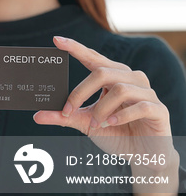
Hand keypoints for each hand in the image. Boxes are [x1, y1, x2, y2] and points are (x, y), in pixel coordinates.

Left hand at [34, 36, 179, 195]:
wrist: (142, 154)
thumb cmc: (115, 133)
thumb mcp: (85, 123)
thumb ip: (64, 117)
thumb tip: (37, 115)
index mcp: (113, 77)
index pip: (93, 59)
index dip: (76, 48)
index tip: (57, 41)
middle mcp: (131, 79)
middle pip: (102, 73)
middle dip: (80, 92)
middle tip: (68, 111)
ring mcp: (147, 93)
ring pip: (120, 90)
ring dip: (101, 110)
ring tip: (96, 123)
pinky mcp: (158, 110)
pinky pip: (140, 106)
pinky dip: (121, 116)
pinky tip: (111, 124)